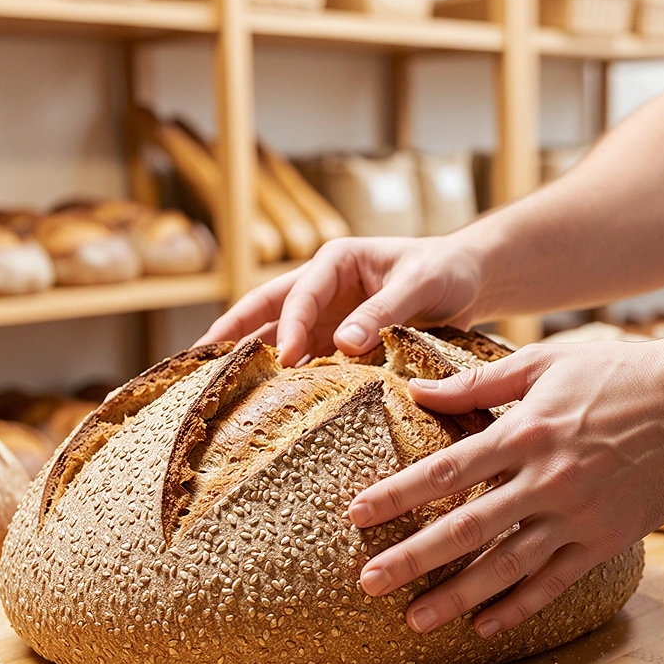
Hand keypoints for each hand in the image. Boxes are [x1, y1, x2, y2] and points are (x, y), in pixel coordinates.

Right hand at [197, 236, 484, 365]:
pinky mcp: (335, 341)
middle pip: (265, 310)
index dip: (288, 326)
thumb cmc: (445, 273)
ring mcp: (325, 315)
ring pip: (277, 336)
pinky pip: (304, 359)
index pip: (300, 293)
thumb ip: (384, 311)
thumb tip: (343, 344)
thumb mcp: (421, 285)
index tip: (285, 359)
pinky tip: (266, 403)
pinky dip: (285, 378)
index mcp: (336, 261)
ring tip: (216, 390)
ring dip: (252, 360)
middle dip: (231, 333)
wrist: (467, 281)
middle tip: (196, 363)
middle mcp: (321, 286)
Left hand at [347, 336, 663, 638]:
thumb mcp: (544, 363)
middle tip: (368, 583)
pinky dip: (519, 606)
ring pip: (506, 565)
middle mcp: (546, 478)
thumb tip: (417, 389)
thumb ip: (478, 383)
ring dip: (457, 596)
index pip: (445, 470)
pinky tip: (485, 627)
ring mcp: (578, 515)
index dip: (397, 494)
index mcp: (525, 432)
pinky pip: (555, 581)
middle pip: (466, 527)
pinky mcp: (606, 539)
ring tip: (415, 620)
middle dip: (413, 558)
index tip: (357, 514)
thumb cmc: (617, 374)